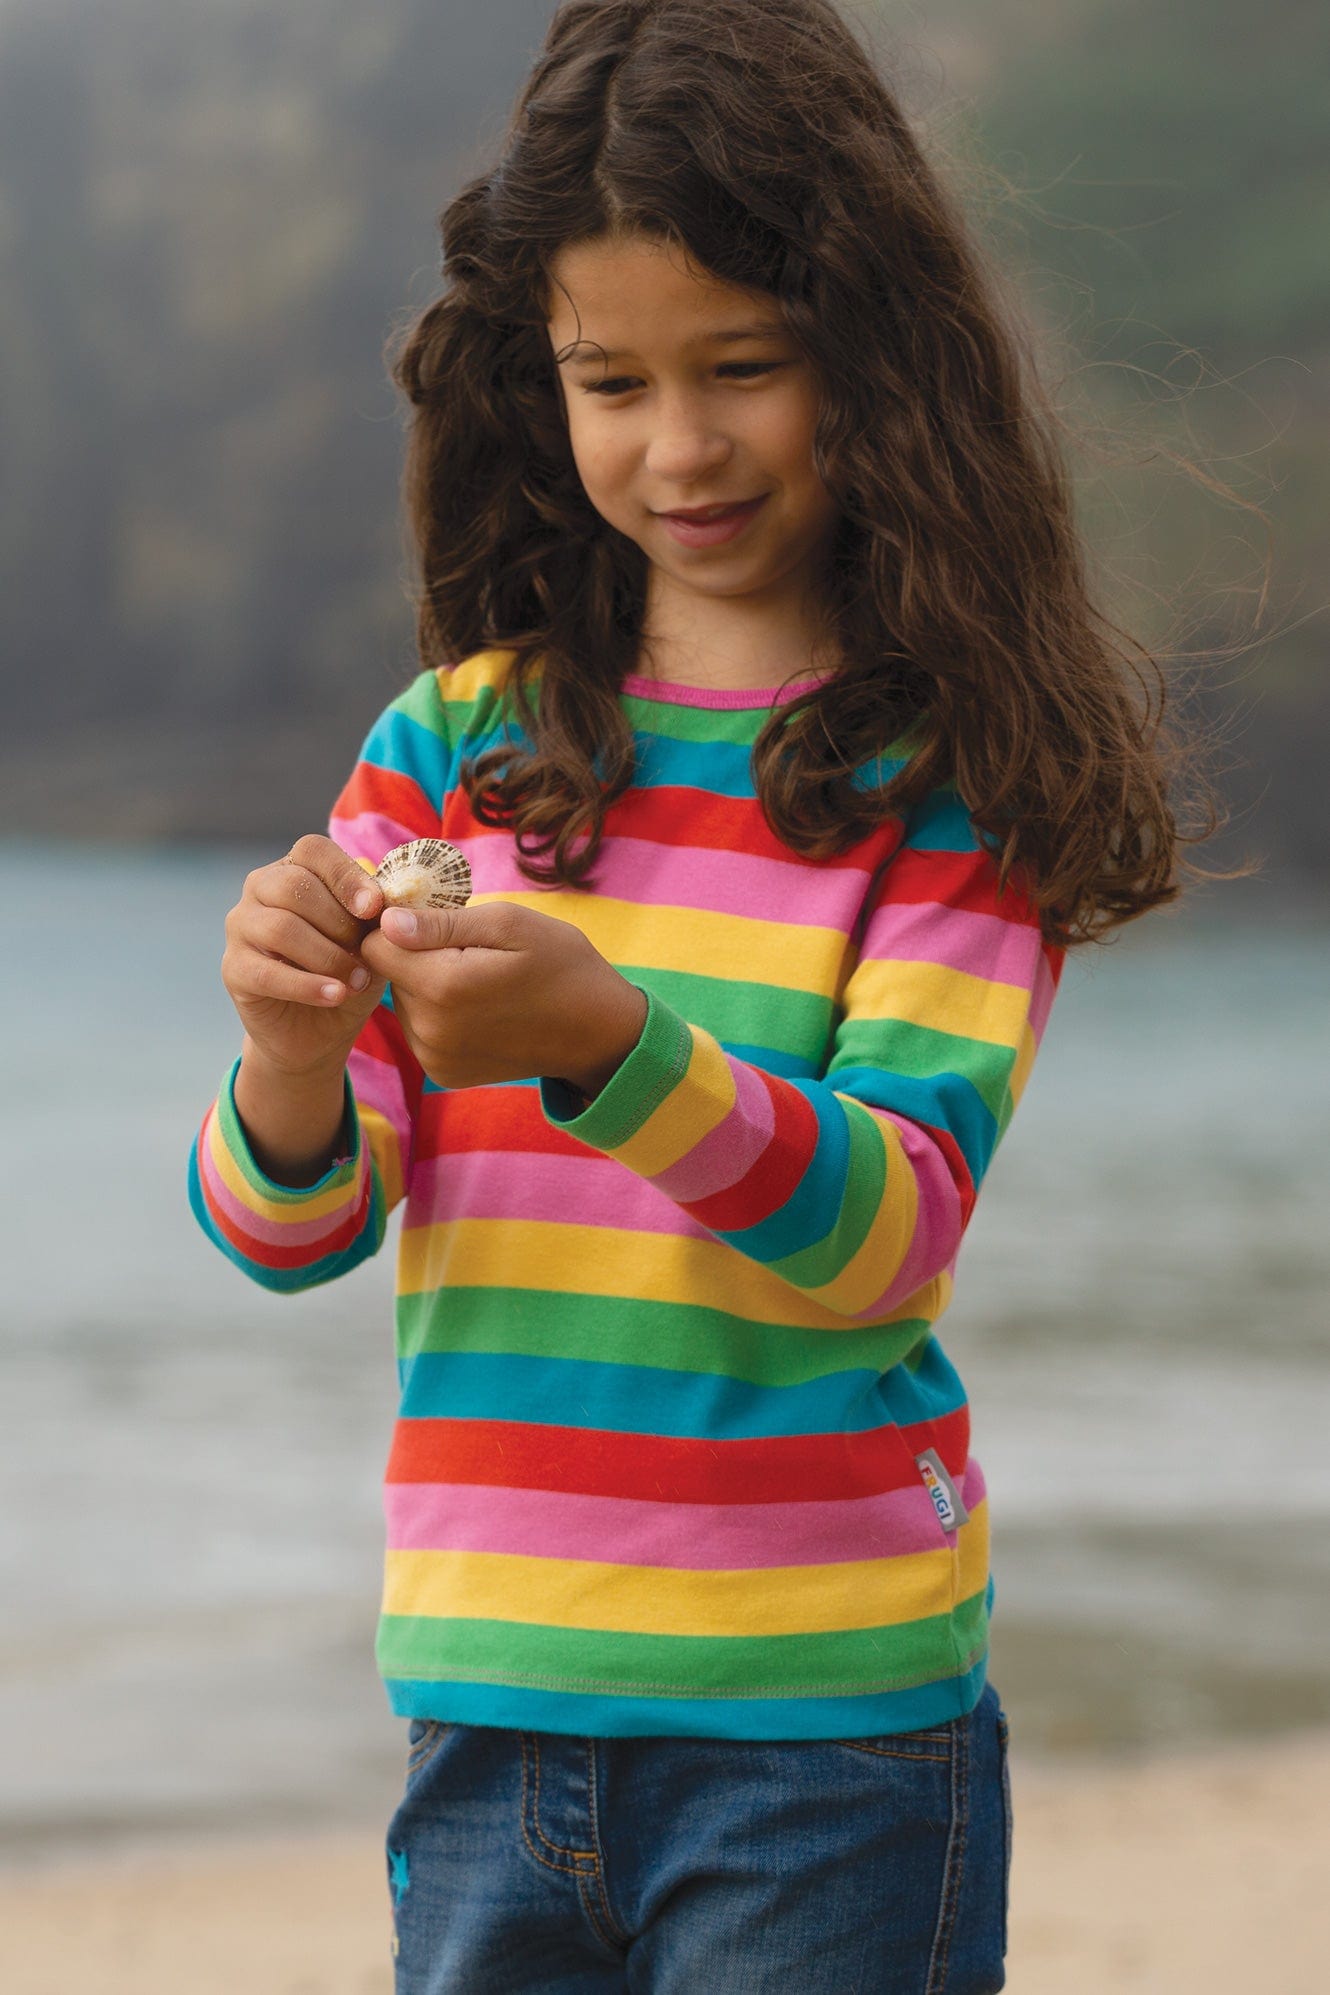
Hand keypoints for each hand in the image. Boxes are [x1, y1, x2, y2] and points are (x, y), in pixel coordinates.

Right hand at [221, 834, 387, 1078]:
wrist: (320, 1030)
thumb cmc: (349, 971)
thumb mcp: (373, 940)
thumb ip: (376, 915)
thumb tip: (384, 900)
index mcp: (294, 869)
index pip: (312, 849)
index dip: (345, 875)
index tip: (374, 908)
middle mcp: (260, 889)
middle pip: (293, 885)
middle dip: (339, 922)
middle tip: (368, 954)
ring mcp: (241, 927)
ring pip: (280, 927)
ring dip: (328, 957)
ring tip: (357, 981)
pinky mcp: (233, 968)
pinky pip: (267, 972)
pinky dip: (307, 985)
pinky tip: (335, 995)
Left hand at [359, 900, 647, 1096]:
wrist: (597, 1031)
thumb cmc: (560, 964)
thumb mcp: (510, 924)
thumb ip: (442, 923)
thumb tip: (386, 921)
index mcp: (443, 985)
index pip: (374, 945)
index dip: (396, 924)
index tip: (432, 918)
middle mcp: (430, 1029)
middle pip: (389, 975)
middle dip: (416, 955)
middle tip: (469, 950)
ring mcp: (435, 1058)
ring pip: (403, 1003)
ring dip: (428, 986)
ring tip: (478, 980)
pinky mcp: (443, 1074)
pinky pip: (420, 1031)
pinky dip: (440, 1016)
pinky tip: (478, 1009)